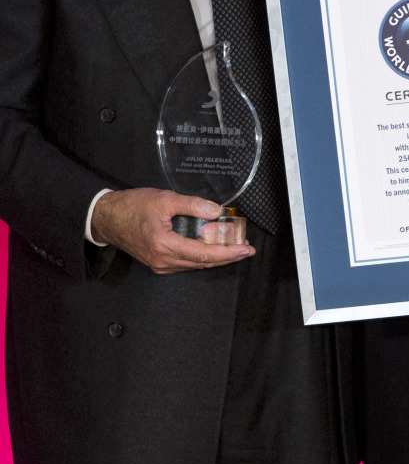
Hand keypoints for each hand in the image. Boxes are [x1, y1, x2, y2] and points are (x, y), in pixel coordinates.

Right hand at [91, 187, 254, 274]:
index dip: (228, 252)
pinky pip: (185, 261)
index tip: (245, 249)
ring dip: (215, 255)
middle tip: (246, 248)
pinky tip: (211, 245)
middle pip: (203, 262)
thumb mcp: (164, 199)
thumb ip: (192, 205)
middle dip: (227, 256)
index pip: (204, 254)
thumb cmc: (132, 206)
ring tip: (233, 245)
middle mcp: (163, 261)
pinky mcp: (158, 262)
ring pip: (195, 263)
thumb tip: (216, 211)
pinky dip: (201, 254)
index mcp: (165, 246)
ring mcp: (160, 264)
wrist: (106, 217)